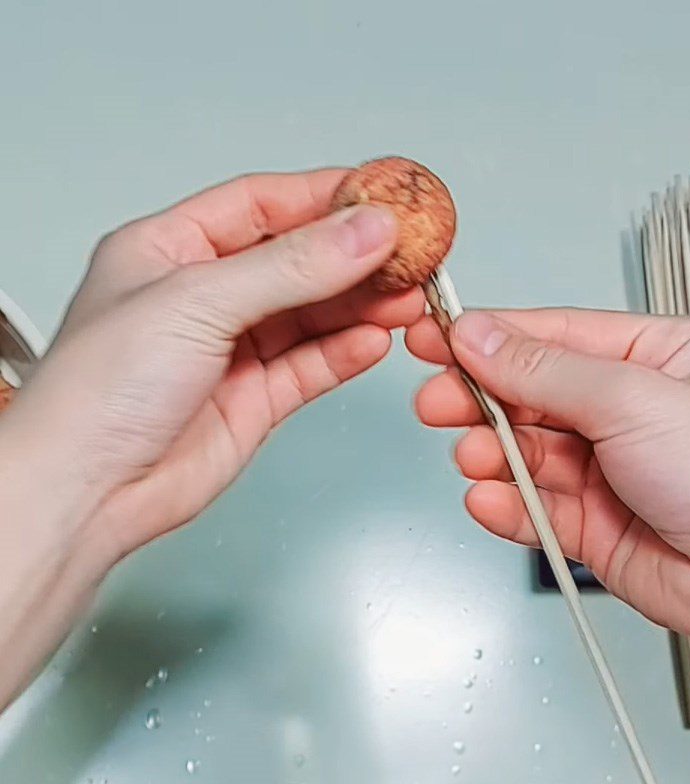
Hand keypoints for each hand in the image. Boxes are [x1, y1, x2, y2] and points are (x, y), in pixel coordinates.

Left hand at [0, 170, 421, 704]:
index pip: (260, 205)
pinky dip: (345, 352)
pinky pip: (312, 365)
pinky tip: (374, 340)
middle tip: (409, 250)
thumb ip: (292, 267)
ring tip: (407, 295)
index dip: (323, 197)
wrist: (90, 492)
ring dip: (360, 305)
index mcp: (170, 250)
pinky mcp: (255, 398)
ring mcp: (232, 349)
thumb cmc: (100, 392)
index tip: (380, 196)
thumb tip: (365, 232)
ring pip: (311, 315)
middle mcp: (203, 296)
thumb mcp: (198, 302)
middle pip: (295, 260)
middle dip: (353, 255)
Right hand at [407, 307, 689, 764]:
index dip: (491, 336)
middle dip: (482, 399)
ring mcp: (614, 468)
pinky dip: (508, 505)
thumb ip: (544, 369)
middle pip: (534, 394)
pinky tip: (490, 499)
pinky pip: (537, 507)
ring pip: (529, 452)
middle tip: (437, 400)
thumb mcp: (635, 397)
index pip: (556, 336)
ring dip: (494, 454)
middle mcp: (634, 410)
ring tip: (473, 455)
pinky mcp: (598, 524)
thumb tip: (480, 337)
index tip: (437, 335)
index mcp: (659, 357)